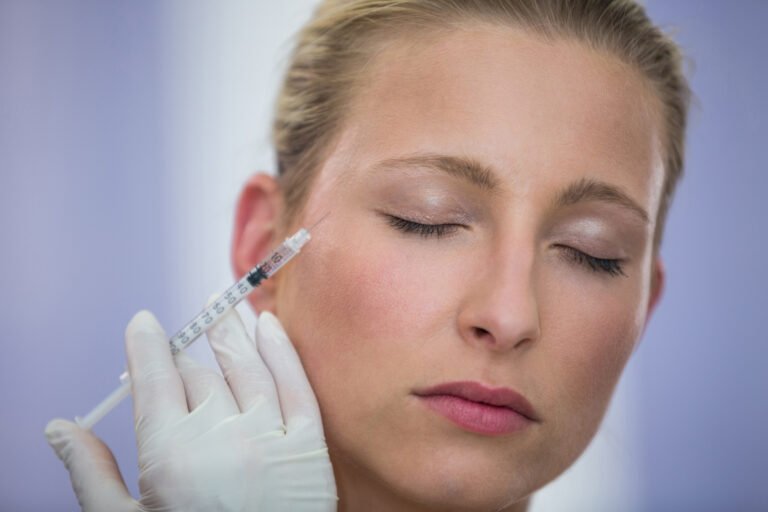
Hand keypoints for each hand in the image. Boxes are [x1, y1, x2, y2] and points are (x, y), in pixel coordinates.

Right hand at [45, 308, 337, 510]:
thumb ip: (91, 474)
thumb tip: (60, 427)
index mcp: (170, 453)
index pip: (154, 377)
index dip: (146, 345)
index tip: (143, 322)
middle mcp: (221, 436)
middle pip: (197, 374)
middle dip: (184, 352)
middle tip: (180, 337)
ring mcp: (270, 437)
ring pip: (246, 366)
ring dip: (230, 332)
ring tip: (222, 307)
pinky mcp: (310, 448)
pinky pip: (296, 385)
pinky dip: (282, 350)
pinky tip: (269, 324)